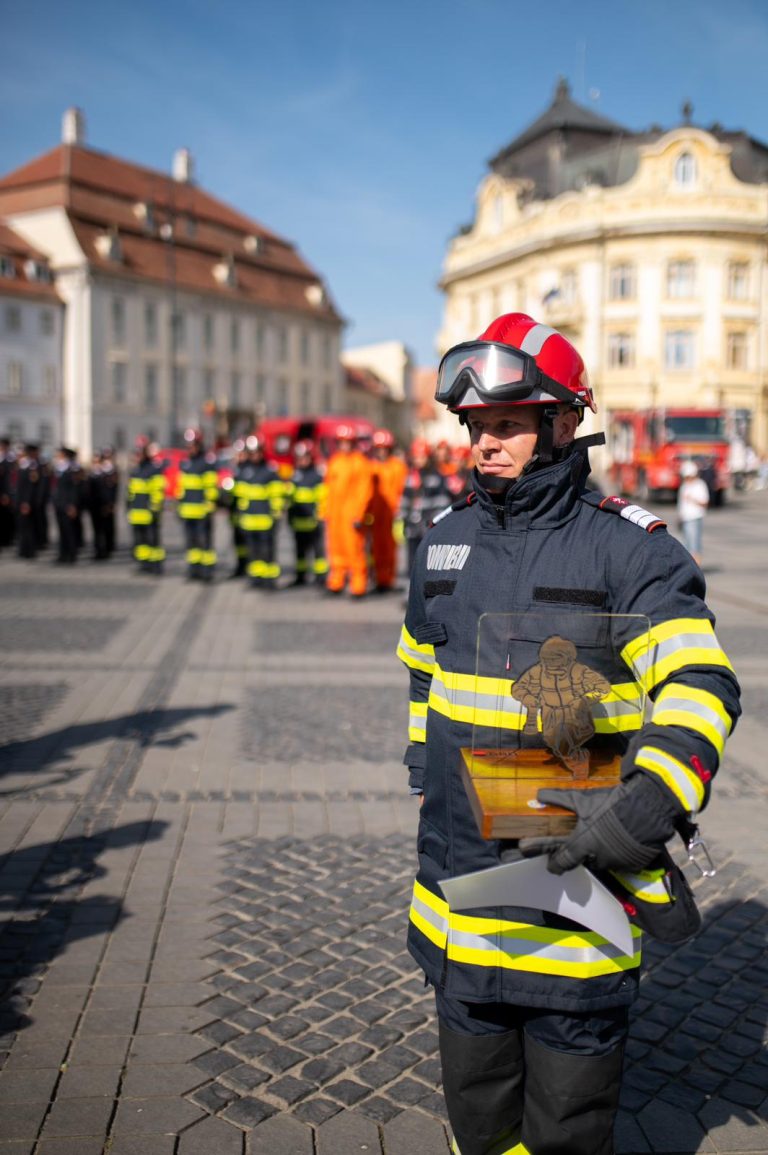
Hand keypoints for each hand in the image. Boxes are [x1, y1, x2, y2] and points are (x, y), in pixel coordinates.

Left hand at [518, 775, 673, 875]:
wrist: (646, 808)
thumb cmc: (610, 805)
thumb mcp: (582, 800)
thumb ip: (559, 799)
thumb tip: (538, 795)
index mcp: (582, 844)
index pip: (563, 862)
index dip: (555, 865)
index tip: (552, 866)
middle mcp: (597, 858)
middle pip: (585, 860)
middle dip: (584, 852)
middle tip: (587, 839)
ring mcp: (616, 863)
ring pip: (604, 861)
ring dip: (602, 853)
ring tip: (607, 835)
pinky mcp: (633, 864)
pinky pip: (622, 862)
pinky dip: (620, 854)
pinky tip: (623, 839)